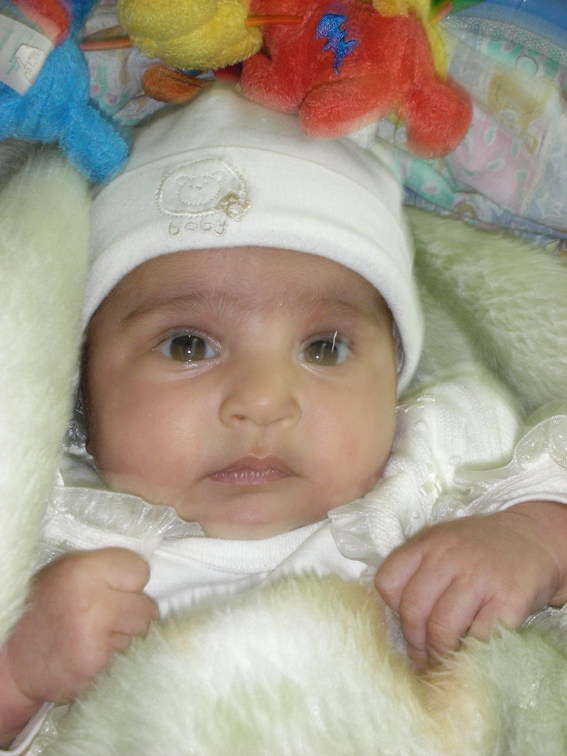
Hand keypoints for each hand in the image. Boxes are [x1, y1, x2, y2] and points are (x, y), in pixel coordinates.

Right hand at [4, 548, 157, 709]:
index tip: (116, 587)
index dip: (130, 581)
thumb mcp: (67, 573)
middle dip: (133, 612)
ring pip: (139, 635)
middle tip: (107, 615)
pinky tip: (88, 651)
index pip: (140, 570)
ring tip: (94, 633)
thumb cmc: (45, 609)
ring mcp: (93, 637)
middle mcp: (91, 601)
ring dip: (124, 636)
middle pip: (147, 607)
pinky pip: (124, 657)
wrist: (15, 660)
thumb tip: (145, 573)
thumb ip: (105, 569)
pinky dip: (111, 656)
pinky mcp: (93, 667)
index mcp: (83, 570)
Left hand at [374, 502, 566, 668]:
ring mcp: (479, 576)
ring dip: (440, 653)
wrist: (531, 539)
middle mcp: (449, 556)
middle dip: (414, 642)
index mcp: (427, 542)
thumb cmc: (478, 550)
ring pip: (442, 628)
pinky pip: (478, 637)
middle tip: (421, 657)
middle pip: (413, 610)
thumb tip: (397, 620)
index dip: (392, 609)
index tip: (404, 622)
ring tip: (443, 659)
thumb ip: (417, 571)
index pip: (387, 581)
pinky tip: (471, 650)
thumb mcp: (442, 545)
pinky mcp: (508, 598)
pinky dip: (471, 651)